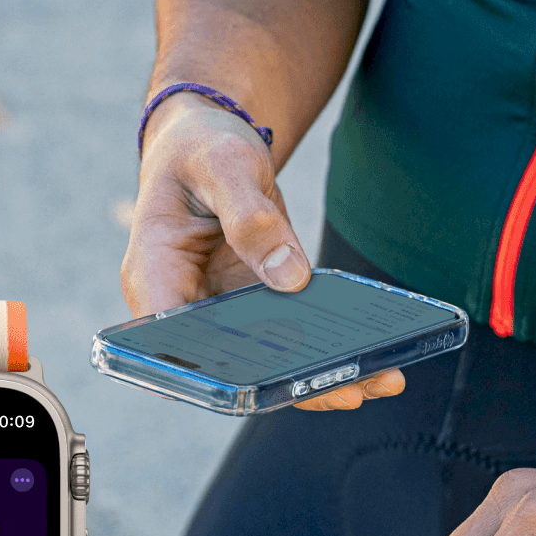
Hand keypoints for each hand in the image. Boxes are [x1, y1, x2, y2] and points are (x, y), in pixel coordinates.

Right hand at [121, 93, 401, 409]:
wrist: (210, 144)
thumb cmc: (201, 150)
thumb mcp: (223, 166)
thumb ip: (250, 217)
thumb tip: (289, 277)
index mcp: (155, 274)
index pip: (172, 342)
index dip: (213, 374)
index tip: (265, 386)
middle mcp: (184, 305)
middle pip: (229, 365)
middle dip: (288, 385)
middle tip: (349, 391)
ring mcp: (220, 312)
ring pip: (265, 362)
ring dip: (319, 378)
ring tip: (380, 379)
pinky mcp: (253, 307)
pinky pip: (288, 341)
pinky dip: (326, 353)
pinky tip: (373, 359)